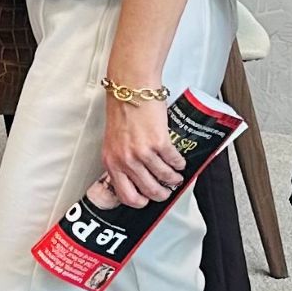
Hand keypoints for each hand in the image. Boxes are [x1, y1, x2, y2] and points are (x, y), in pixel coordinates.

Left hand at [99, 93, 186, 207]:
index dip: (140, 201)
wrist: (130, 88)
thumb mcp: (114, 141)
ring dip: (174, 180)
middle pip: (148, 192)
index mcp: (112, 162)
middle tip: (166, 191)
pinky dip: (180, 164)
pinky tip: (179, 162)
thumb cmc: (122, 110)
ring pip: (164, 179)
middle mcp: (125, 160)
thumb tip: (136, 176)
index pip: (125, 195)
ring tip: (176, 176)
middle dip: (161, 195)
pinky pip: (174, 162)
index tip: (147, 200)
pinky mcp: (159, 143)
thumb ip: (122, 160)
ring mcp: (142, 153)